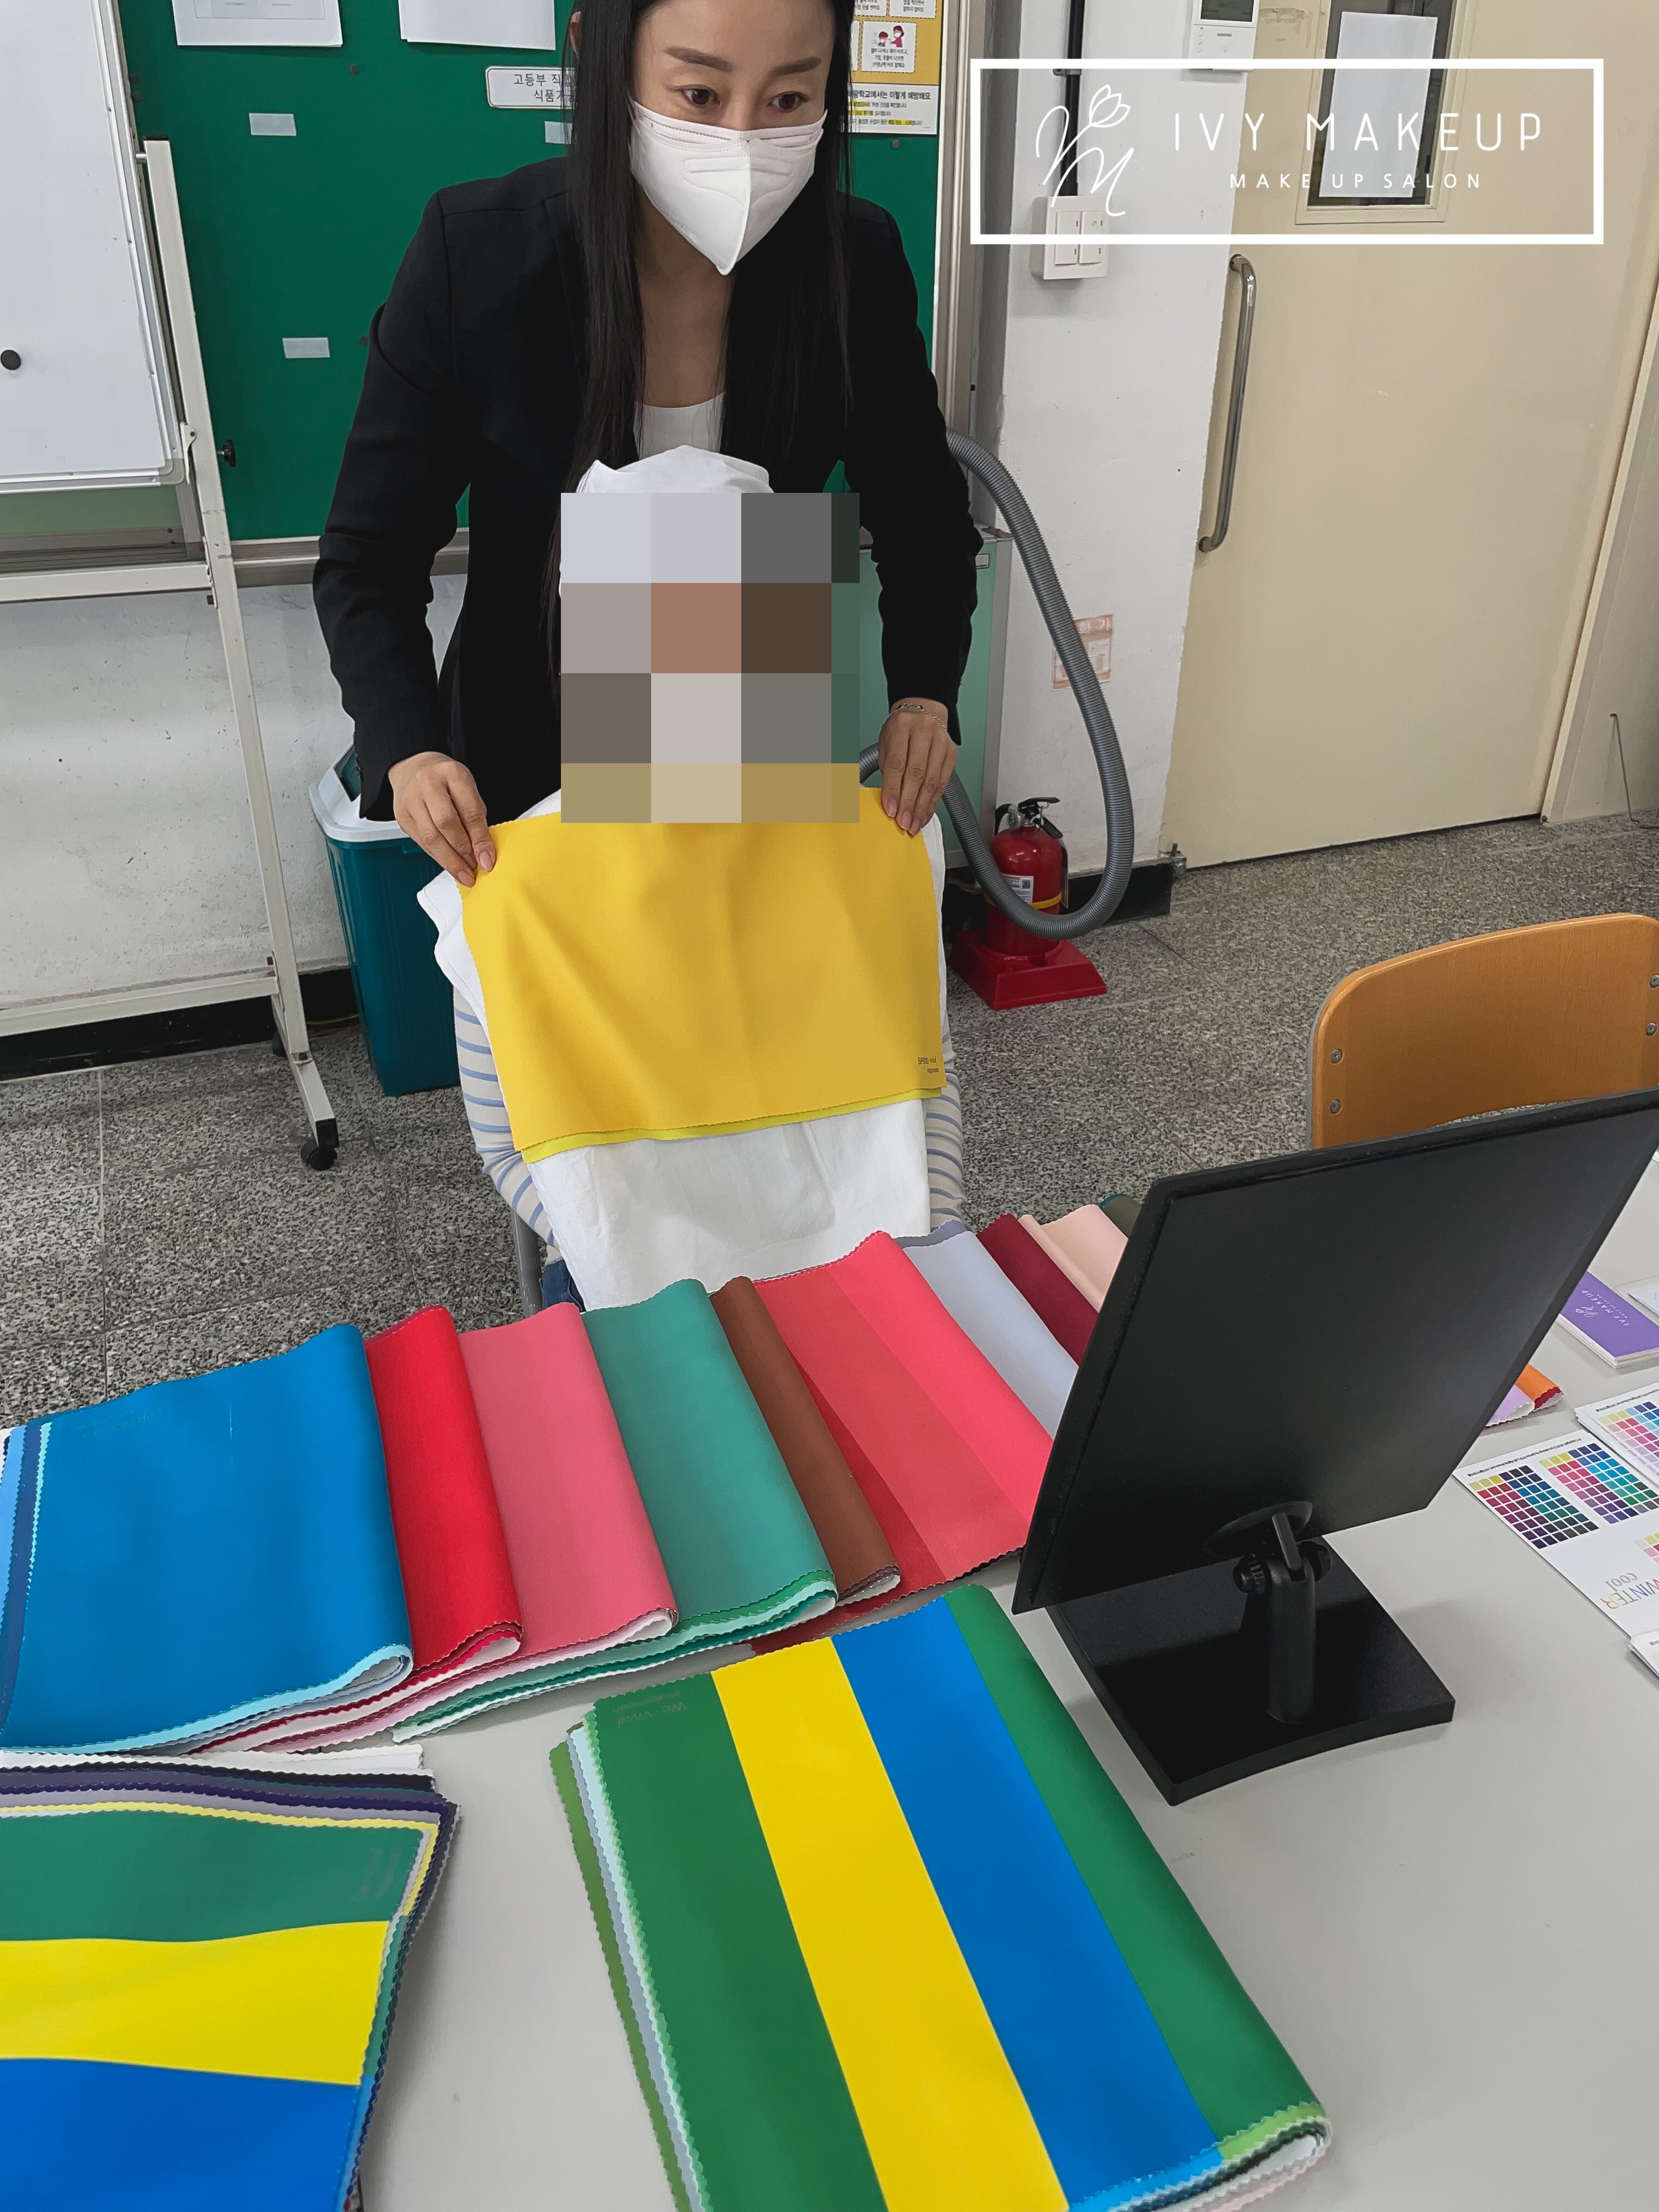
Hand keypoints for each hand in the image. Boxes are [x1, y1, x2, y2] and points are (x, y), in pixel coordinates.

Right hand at [388, 753, 495, 886]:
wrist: (413, 768)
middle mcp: (428, 784)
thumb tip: (482, 851)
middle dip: (462, 851)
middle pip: (446, 824)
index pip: (469, 811)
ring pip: (430, 837)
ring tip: (463, 872)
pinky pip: (421, 842)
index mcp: (452, 774)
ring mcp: (411, 800)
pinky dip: (437, 856)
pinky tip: (448, 863)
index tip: (487, 859)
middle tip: (474, 867)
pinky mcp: (401, 816)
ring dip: (449, 859)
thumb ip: (475, 817)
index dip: (480, 839)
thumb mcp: (467, 790)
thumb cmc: (445, 780)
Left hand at [877, 699, 954, 834]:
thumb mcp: (886, 742)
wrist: (922, 711)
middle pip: (917, 774)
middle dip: (909, 802)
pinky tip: (925, 813)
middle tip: (903, 822)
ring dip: (922, 807)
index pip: (898, 763)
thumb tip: (889, 800)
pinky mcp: (951, 754)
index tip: (890, 809)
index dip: (894, 789)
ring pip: (932, 781)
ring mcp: (941, 743)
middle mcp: (925, 732)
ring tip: (914, 823)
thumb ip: (888, 768)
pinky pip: (942, 783)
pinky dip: (933, 801)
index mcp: (903, 726)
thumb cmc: (900, 729)